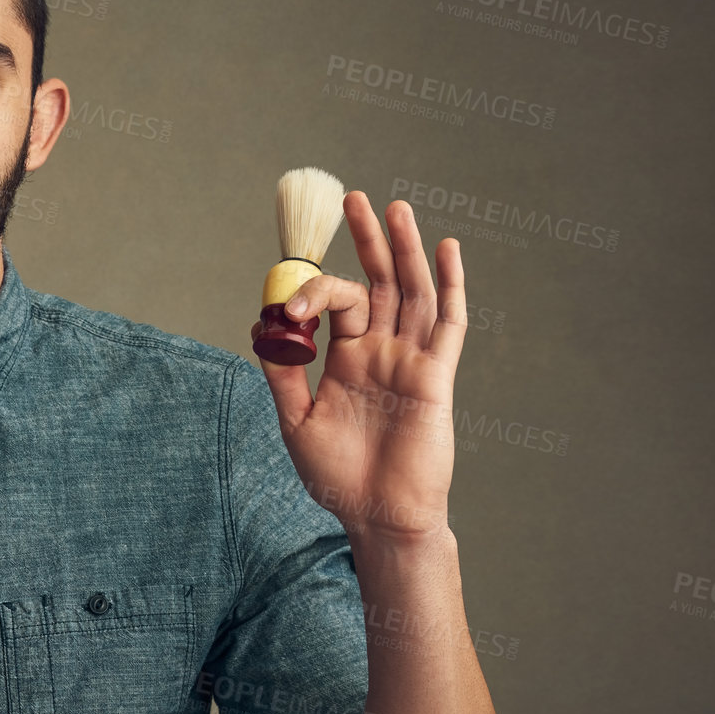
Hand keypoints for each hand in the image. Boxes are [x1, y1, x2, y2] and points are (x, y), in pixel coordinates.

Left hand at [251, 191, 462, 541]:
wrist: (376, 516)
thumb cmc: (338, 477)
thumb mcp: (297, 423)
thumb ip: (283, 376)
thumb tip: (263, 329)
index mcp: (347, 359)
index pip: (336, 303)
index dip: (312, 295)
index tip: (288, 313)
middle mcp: (381, 351)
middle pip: (377, 282)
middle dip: (366, 240)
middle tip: (353, 197)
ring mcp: (410, 360)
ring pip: (412, 291)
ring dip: (404, 249)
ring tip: (395, 207)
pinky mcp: (436, 376)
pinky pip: (449, 323)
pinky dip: (451, 284)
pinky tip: (447, 249)